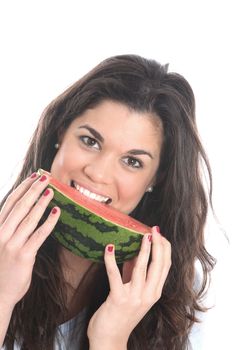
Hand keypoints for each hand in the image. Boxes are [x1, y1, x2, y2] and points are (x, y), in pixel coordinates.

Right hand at [0, 173, 59, 307]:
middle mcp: (2, 233)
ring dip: (42, 202)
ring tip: (52, 190)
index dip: (23, 187)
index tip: (34, 176)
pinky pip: (39, 235)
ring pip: (30, 218)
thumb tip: (25, 210)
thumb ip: (10, 226)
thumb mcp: (0, 242)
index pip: (10, 202)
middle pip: (20, 206)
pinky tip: (57, 213)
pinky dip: (49, 223)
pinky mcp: (24, 256)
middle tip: (46, 177)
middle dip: (34, 189)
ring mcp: (12, 244)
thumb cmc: (2, 266)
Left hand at [87, 227, 170, 348]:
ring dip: (143, 249)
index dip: (165, 249)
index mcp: (154, 293)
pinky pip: (115, 276)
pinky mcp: (118, 299)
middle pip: (158, 265)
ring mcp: (134, 298)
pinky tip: (110, 248)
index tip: (160, 234)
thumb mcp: (134, 292)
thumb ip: (135, 273)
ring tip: (142, 235)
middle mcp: (148, 295)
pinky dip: (111, 260)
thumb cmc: (121, 314)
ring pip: (142, 268)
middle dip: (158, 245)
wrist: (110, 340)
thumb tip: (135, 252)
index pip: (165, 267)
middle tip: (154, 229)